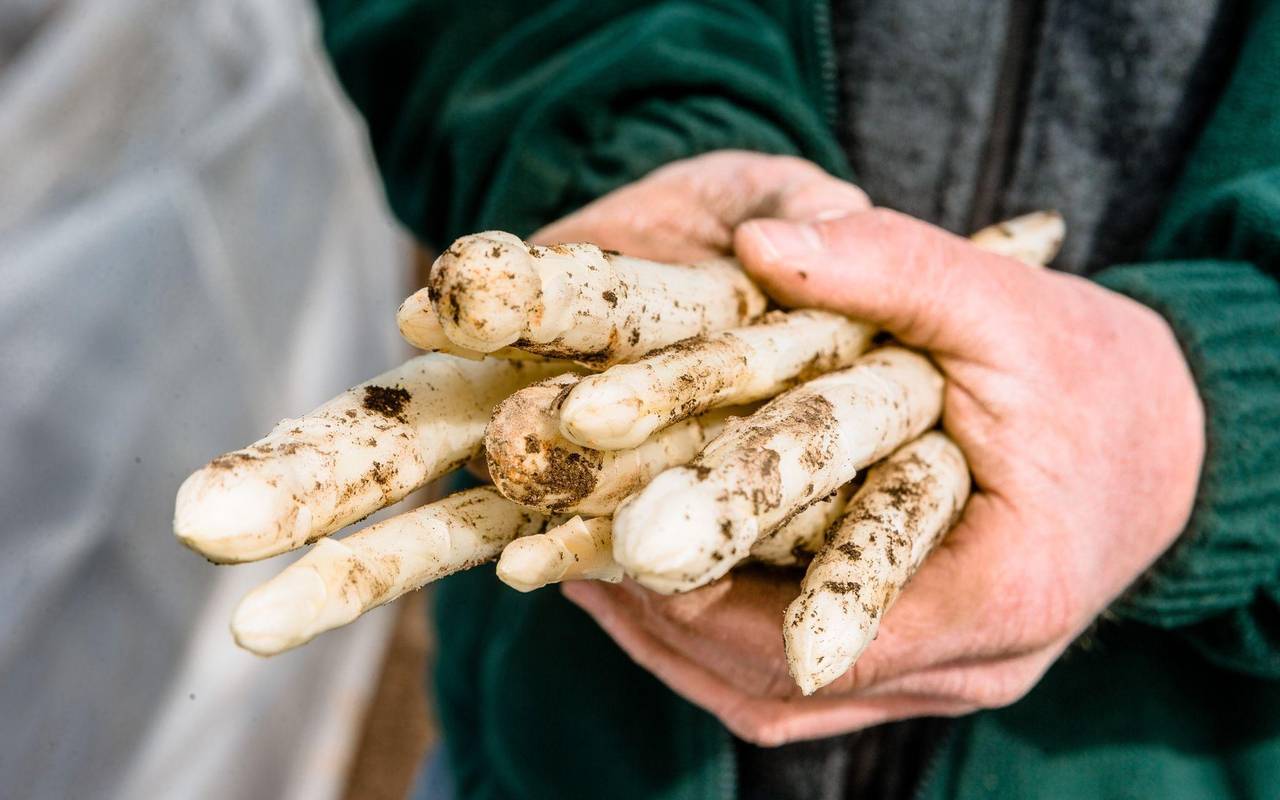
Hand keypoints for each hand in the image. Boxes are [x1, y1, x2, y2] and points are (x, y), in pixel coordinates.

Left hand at [558, 153, 1204, 745]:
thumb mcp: (1004, 305)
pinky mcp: (916, 662)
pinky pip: (795, 682)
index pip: (822, 637)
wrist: (1167, 439)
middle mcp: (973, 667)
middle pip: (778, 684)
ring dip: (672, 638)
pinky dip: (715, 636)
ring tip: (581, 563)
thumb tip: (763, 238)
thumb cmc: (1094, 375)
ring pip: (773, 697)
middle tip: (564, 548)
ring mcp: (943, 679)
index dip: (702, 594)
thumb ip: (893, 265)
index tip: (605, 536)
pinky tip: (648, 582)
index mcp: (1004, 593)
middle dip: (663, 620)